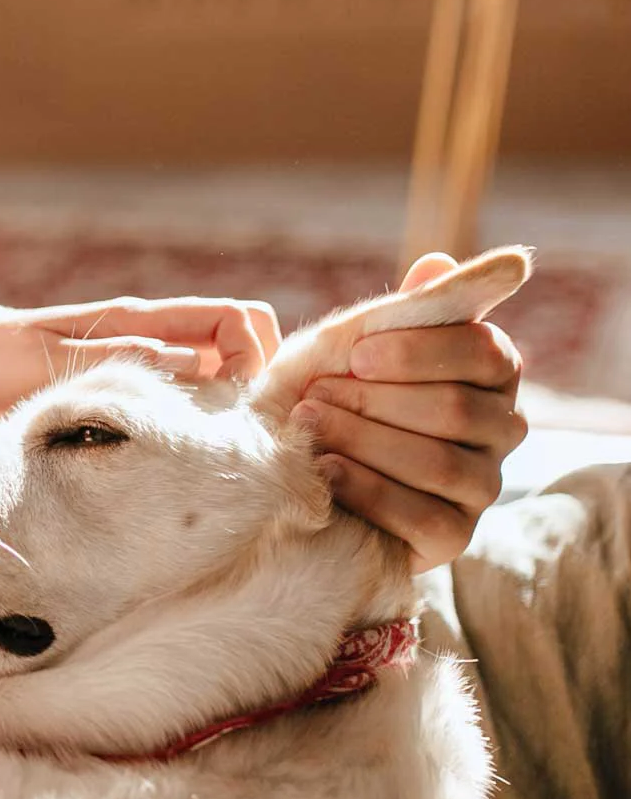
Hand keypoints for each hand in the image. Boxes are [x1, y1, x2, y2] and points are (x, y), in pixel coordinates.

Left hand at [0, 294, 282, 420]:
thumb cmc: (3, 358)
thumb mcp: (61, 359)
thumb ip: (125, 359)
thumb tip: (197, 364)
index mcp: (141, 320)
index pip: (235, 317)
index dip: (256, 352)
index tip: (244, 398)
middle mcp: (152, 334)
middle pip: (240, 338)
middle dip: (258, 374)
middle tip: (242, 424)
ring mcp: (144, 355)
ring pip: (217, 366)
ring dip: (231, 396)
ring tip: (219, 442)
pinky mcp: (130, 380)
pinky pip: (184, 388)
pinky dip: (199, 410)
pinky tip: (184, 447)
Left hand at [292, 251, 527, 572]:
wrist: (284, 462)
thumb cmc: (328, 388)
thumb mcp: (360, 339)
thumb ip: (425, 303)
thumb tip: (515, 262)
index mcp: (491, 371)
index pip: (482, 352)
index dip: (417, 352)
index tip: (355, 353)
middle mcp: (501, 429)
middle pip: (457, 411)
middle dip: (374, 400)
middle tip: (313, 395)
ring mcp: (482, 486)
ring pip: (440, 464)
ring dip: (362, 440)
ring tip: (306, 425)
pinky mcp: (454, 536)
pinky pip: (425, 517)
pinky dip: (366, 489)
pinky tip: (323, 471)